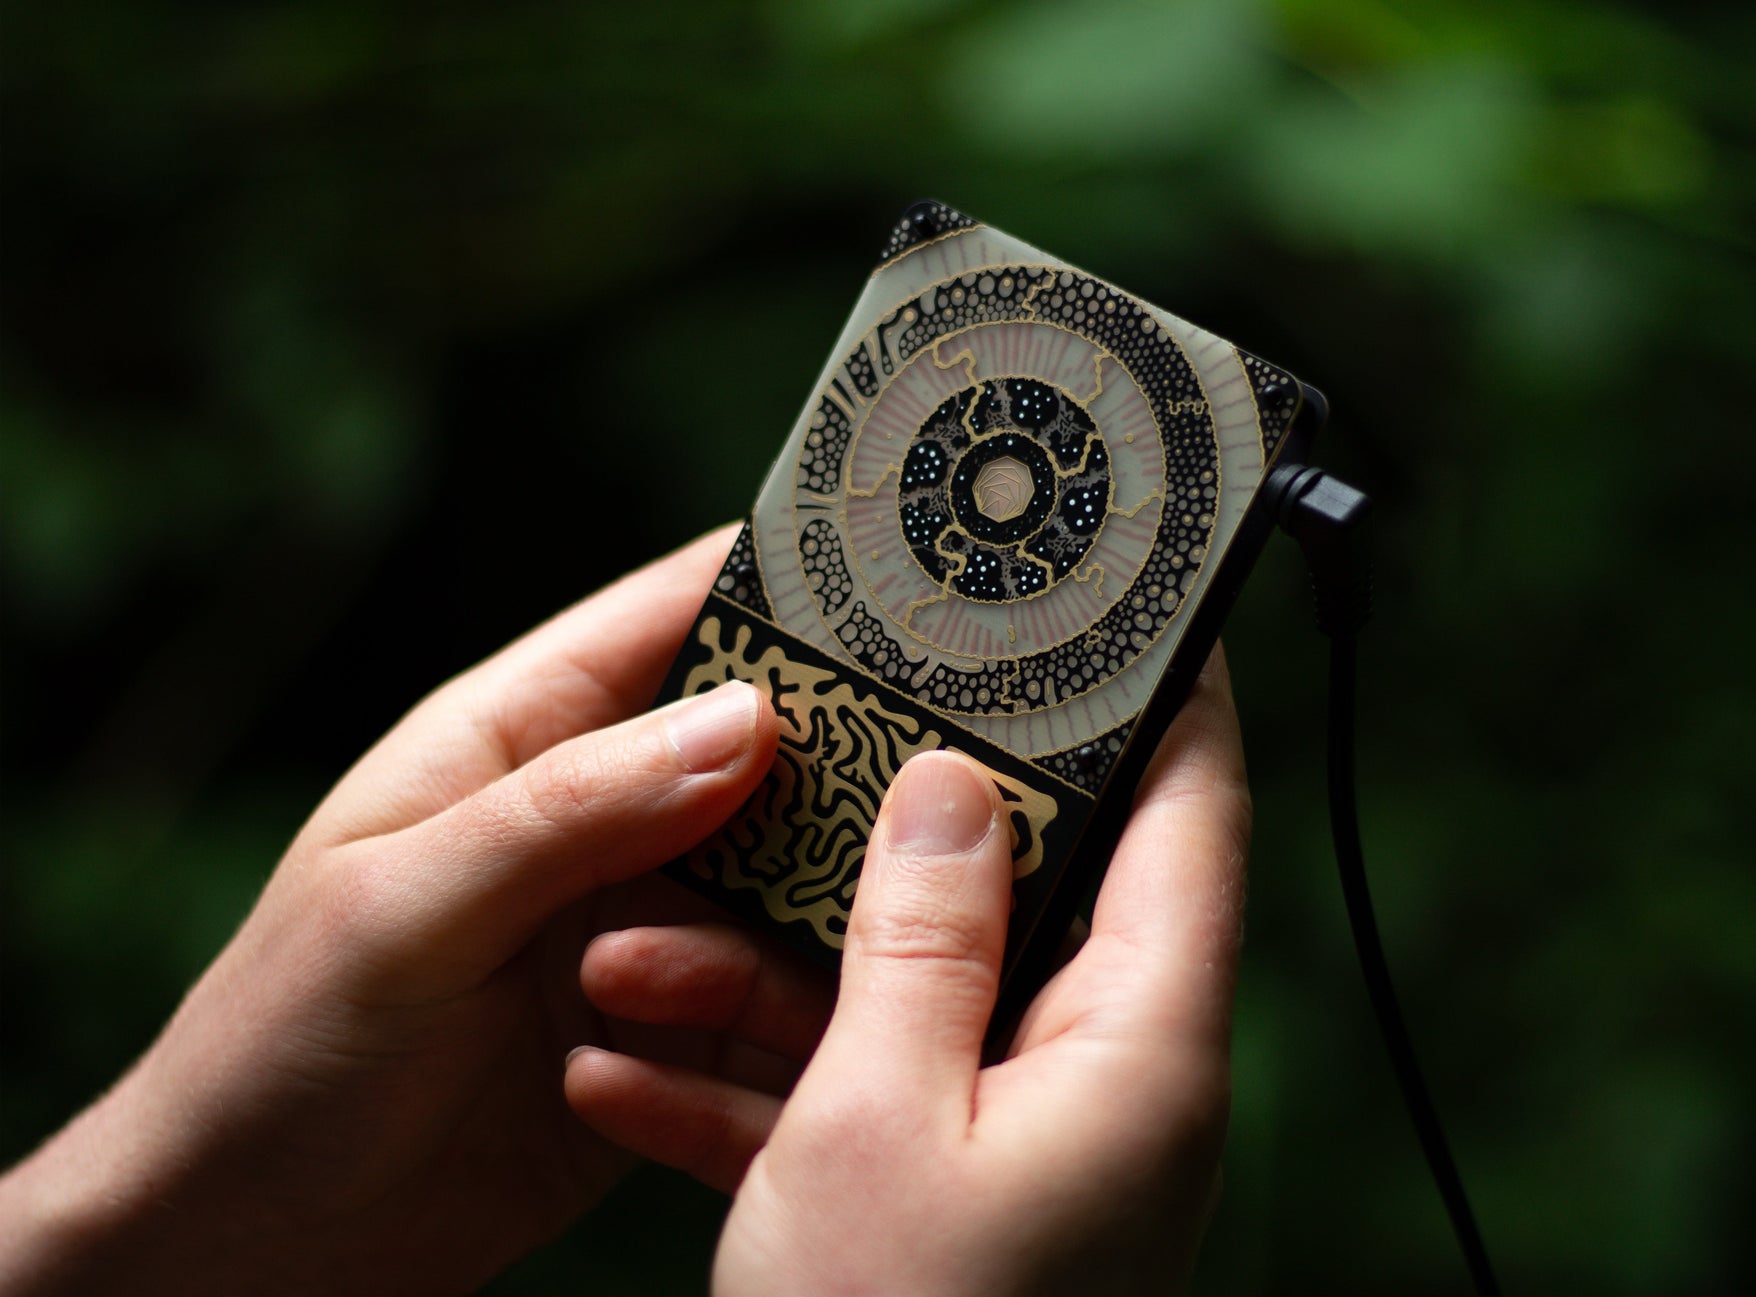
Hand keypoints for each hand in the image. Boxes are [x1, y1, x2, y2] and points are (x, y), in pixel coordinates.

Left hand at [0, 526, 823, 1295]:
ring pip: (788, 885)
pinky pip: (772, 1005)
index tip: (905, 579)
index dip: (782, 583)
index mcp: (518, 738)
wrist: (261, 1244)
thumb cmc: (280, 1047)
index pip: (670, 616)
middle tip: (928, 789)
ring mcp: (646, 925)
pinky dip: (779, 1026)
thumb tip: (748, 718)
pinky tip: (738, 1065)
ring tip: (703, 984)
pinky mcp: (675, 1033)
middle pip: (765, 750)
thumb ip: (570, 811)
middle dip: (841, 763)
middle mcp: (602, 820)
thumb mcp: (404, 909)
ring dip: (784, 931)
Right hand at [579, 649, 1250, 1295]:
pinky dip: (753, 1089)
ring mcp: (1026, 1147)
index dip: (1160, 698)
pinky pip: (861, 1106)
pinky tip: (625, 1074)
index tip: (1108, 605)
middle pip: (1012, 898)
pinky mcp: (954, 1206)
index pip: (1192, 818)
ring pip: (905, 1004)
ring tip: (626, 959)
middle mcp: (1104, 1086)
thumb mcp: (880, 1117)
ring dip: (760, 981)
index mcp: (1140, 1046)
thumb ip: (921, 937)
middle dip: (868, 843)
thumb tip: (951, 785)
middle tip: (792, 754)